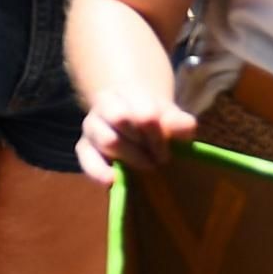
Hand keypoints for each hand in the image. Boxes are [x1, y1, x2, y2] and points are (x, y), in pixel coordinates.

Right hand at [78, 83, 196, 185]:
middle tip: (158, 158)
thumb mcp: (169, 118)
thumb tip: (187, 127)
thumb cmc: (154, 121)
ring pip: (106, 139)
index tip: (167, 149)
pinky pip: (86, 159)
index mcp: (125, 94)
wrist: (132, 121)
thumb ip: (179, 121)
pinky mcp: (85, 148)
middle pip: (120, 118)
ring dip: (130, 156)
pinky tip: (113, 179)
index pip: (142, 112)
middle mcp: (104, 107)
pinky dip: (99, 171)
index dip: (157, 133)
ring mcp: (92, 127)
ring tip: (146, 165)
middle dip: (143, 143)